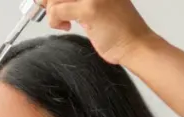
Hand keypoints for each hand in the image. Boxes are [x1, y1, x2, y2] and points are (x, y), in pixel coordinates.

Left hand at [41, 0, 156, 64]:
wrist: (136, 45)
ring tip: (64, 22)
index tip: (47, 3)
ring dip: (52, 13)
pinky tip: (65, 26)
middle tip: (55, 14)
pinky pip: (57, 11)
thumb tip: (49, 0)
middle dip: (49, 3)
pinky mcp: (90, 9)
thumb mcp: (95, 6)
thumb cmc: (119, 30)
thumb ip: (76, 1)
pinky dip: (55, 21)